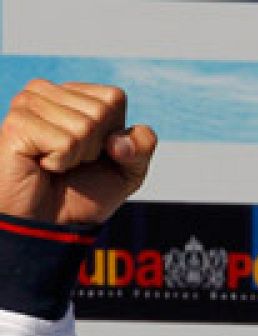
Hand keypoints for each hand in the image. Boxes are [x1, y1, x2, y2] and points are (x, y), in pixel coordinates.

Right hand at [0, 80, 155, 226]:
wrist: (51, 223)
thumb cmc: (85, 193)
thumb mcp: (128, 170)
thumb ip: (142, 146)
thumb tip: (119, 142)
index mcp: (70, 93)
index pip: (115, 98)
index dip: (116, 135)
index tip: (94, 153)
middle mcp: (45, 90)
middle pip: (101, 111)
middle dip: (96, 148)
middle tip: (72, 162)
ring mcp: (27, 103)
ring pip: (84, 126)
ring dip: (78, 157)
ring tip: (56, 163)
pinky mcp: (16, 123)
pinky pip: (65, 142)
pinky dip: (61, 162)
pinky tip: (43, 165)